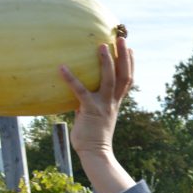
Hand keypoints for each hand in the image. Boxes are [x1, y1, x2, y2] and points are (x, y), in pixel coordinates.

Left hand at [61, 37, 132, 159]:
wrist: (96, 154)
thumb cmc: (92, 137)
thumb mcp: (95, 116)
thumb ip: (91, 103)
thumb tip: (80, 94)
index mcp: (115, 103)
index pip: (127, 81)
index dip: (130, 64)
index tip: (130, 49)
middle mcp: (112, 102)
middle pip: (123, 75)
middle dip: (124, 56)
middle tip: (122, 39)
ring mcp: (103, 106)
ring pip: (108, 80)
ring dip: (106, 62)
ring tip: (101, 45)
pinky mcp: (90, 110)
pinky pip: (80, 91)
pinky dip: (71, 79)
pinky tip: (61, 67)